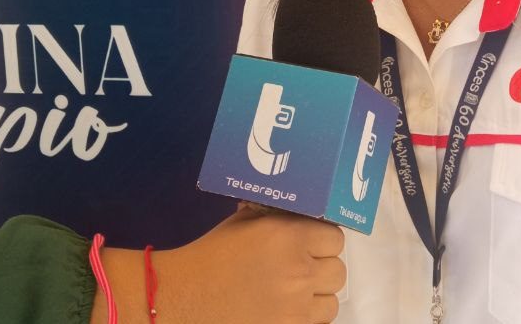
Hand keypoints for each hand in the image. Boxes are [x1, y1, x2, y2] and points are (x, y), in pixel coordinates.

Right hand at [93, 207, 345, 323]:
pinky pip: (317, 322)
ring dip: (318, 295)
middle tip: (301, 267)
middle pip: (338, 270)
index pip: (335, 238)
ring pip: (333, 301)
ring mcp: (296, 306)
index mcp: (288, 236)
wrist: (182, 298)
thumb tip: (303, 208)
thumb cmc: (213, 255)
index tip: (311, 243)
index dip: (323, 240)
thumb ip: (279, 214)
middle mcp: (299, 270)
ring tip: (295, 291)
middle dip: (322, 267)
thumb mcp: (246, 221)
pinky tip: (287, 309)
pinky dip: (307, 316)